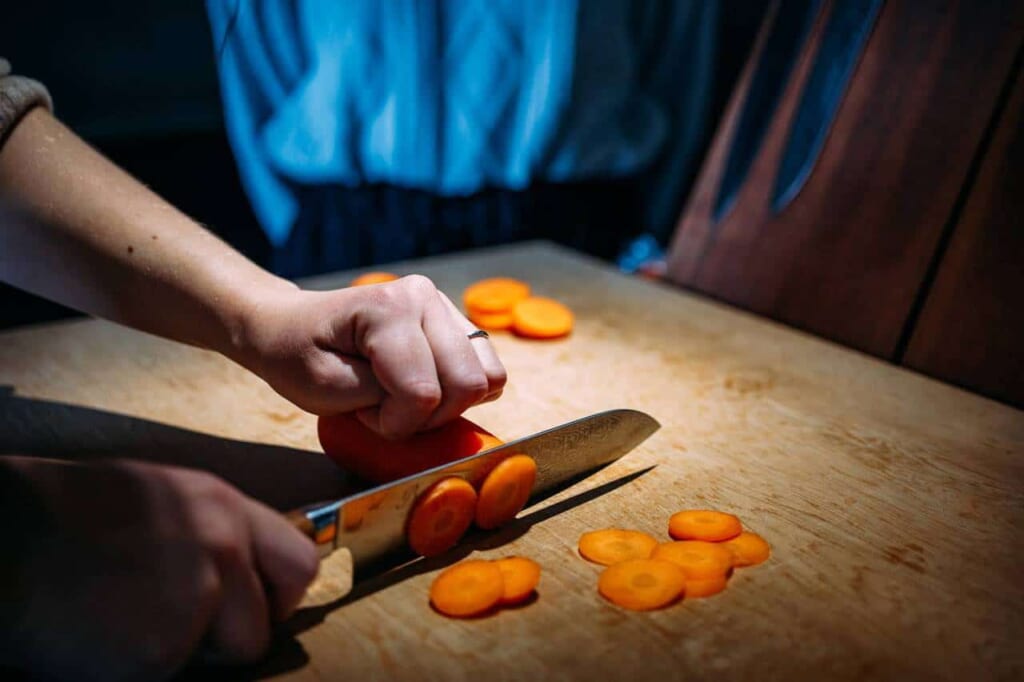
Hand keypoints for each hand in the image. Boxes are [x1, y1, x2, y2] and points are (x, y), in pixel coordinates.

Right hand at [0, 457, 318, 680]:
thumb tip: (244, 571)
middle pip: (266, 623)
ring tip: (130, 621)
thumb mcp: (160, 500)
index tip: (257, 607)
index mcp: (222, 505)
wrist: (2, 541)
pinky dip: (142, 669)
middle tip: (186, 629)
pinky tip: (104, 637)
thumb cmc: (65, 518)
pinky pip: (171, 674)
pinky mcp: (161, 648)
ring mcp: (196, 595)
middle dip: (237, 636)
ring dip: (187, 652)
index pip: (299, 561)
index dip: (279, 596)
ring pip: (229, 654)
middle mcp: (222, 544)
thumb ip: (212, 532)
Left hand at [235, 275, 506, 438]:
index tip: (361, 414)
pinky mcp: (457, 324)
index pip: (423, 392)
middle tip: (387, 410)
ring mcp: (446, 308)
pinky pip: (488, 371)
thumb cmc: (298, 356)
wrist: (291, 327)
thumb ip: (380, 397)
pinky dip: (462, 393)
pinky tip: (424, 387)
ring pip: (488, 377)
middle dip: (430, 416)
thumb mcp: (324, 387)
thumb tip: (430, 405)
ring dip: (451, 404)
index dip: (395, 423)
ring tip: (407, 399)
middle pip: (469, 383)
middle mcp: (427, 298)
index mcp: (391, 307)